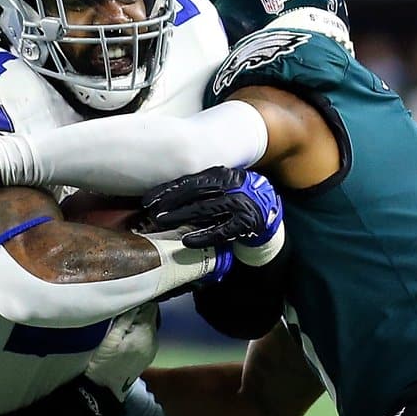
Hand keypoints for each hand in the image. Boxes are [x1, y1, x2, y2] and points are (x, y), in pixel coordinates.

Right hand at [84, 303, 160, 399]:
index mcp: (147, 334)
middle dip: (137, 312)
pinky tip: (124, 337)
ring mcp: (152, 349)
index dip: (137, 301)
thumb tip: (136, 298)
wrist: (103, 390)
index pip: (150, 307)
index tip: (123, 301)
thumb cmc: (103, 362)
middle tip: (118, 313)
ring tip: (120, 325)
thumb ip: (126, 317)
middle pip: (150, 316)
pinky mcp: (147, 356)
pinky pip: (145, 336)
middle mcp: (154, 341)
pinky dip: (137, 333)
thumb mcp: (111, 336)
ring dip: (136, 322)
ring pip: (148, 326)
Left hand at [142, 167, 283, 265]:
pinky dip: (203, 236)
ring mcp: (239, 204)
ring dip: (181, 217)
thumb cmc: (237, 196)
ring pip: (205, 210)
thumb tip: (165, 197)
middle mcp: (231, 186)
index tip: (148, 200)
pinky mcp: (245, 223)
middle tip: (153, 213)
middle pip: (195, 194)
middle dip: (171, 203)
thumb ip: (200, 188)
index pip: (189, 181)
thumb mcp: (221, 185)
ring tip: (163, 223)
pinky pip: (221, 231)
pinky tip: (187, 241)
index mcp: (222, 175)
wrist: (268, 208)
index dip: (167, 191)